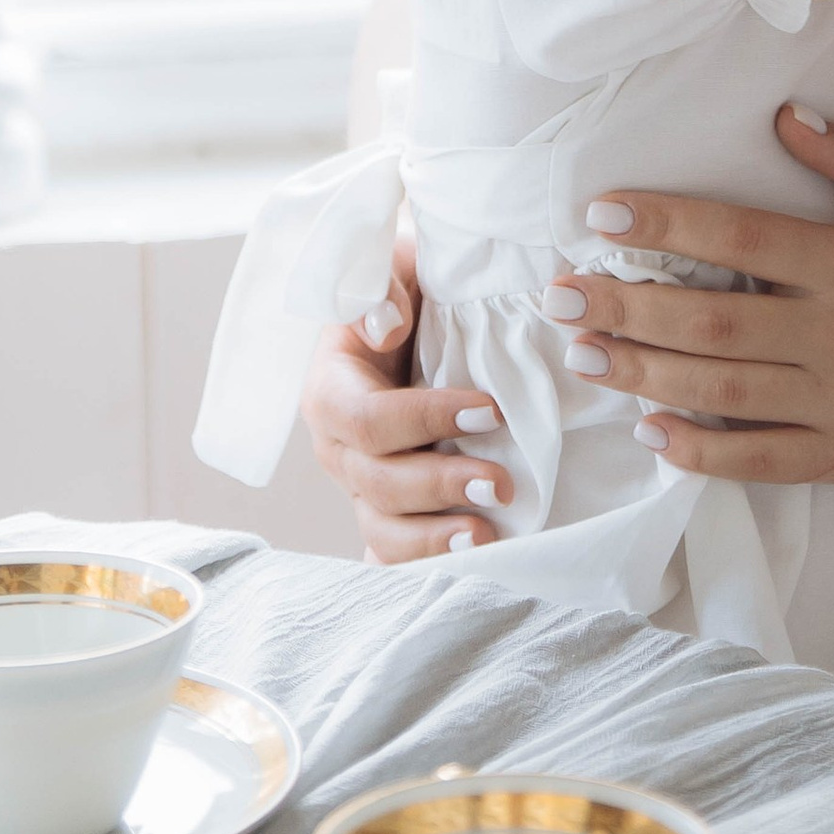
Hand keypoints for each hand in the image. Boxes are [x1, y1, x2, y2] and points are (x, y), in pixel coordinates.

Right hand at [299, 230, 513, 559]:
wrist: (411, 321)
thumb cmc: (406, 292)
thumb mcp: (392, 267)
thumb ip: (381, 287)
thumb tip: (386, 325)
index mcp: (331, 388)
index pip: (368, 418)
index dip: (425, 420)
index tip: (490, 412)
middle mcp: (339, 446)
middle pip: (377, 482)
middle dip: (439, 486)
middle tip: (502, 483)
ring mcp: (360, 486)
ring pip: (382, 530)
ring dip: (434, 539)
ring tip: (486, 537)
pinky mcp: (387, 513)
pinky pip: (394, 554)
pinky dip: (424, 565)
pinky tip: (467, 567)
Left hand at [549, 109, 833, 485]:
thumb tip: (783, 116)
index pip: (744, 237)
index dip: (669, 223)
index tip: (603, 214)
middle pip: (715, 322)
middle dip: (628, 306)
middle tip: (559, 294)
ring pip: (724, 393)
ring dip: (644, 372)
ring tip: (583, 351)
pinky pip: (760, 461)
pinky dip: (701, 452)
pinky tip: (650, 430)